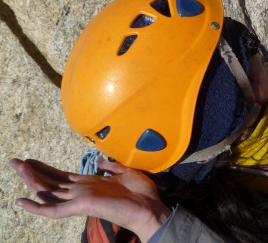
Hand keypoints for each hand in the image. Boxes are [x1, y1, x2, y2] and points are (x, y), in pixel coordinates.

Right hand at [10, 157, 170, 242]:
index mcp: (89, 183)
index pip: (61, 176)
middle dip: (32, 171)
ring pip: (48, 191)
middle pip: (50, 181)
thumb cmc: (140, 192)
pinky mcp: (81, 207)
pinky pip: (54, 210)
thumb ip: (111, 167)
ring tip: (17, 168)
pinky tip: (22, 201)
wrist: (149, 207)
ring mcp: (79, 199)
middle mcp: (80, 191)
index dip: (45, 169)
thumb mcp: (126, 172)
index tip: (31, 160)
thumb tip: (99, 161)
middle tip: (14, 161)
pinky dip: (37, 207)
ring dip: (31, 179)